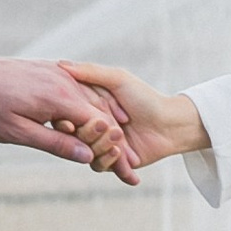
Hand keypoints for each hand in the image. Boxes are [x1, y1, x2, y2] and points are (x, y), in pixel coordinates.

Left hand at [0, 56, 139, 179]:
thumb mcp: (18, 132)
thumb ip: (55, 143)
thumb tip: (87, 156)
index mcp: (58, 98)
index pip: (98, 125)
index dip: (115, 148)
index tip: (128, 168)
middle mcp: (64, 82)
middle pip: (101, 113)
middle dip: (117, 141)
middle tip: (131, 166)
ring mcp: (58, 74)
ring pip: (93, 100)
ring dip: (109, 124)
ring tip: (123, 147)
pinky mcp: (51, 71)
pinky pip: (80, 89)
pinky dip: (94, 106)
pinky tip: (101, 121)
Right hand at [64, 63, 209, 168]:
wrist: (169, 124)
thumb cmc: (145, 98)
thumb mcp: (118, 79)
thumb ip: (90, 72)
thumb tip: (61, 64)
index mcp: (88, 105)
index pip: (66, 114)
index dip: (66, 119)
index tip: (70, 122)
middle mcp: (91, 125)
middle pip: (74, 135)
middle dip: (89, 132)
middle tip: (107, 126)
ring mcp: (100, 143)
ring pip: (85, 151)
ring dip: (101, 146)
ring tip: (120, 138)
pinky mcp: (110, 161)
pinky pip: (98, 165)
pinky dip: (110, 161)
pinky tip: (123, 155)